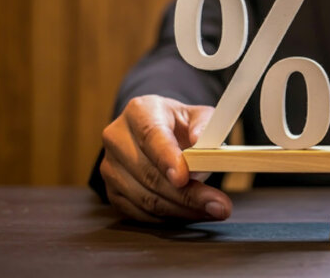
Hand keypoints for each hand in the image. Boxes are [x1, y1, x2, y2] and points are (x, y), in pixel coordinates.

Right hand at [100, 95, 231, 222]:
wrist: (155, 134)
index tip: (183, 178)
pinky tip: (193, 214)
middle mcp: (117, 138)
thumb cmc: (179, 125)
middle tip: (219, 205)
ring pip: (145, 197)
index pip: (150, 136)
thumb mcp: (198, 115)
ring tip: (213, 210)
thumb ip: (204, 124)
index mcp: (139, 111)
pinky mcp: (112, 191)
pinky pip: (140, 212)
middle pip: (149, 173)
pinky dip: (169, 217)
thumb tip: (200, 140)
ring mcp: (110, 167)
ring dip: (182, 210)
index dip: (166, 159)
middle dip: (186, 194)